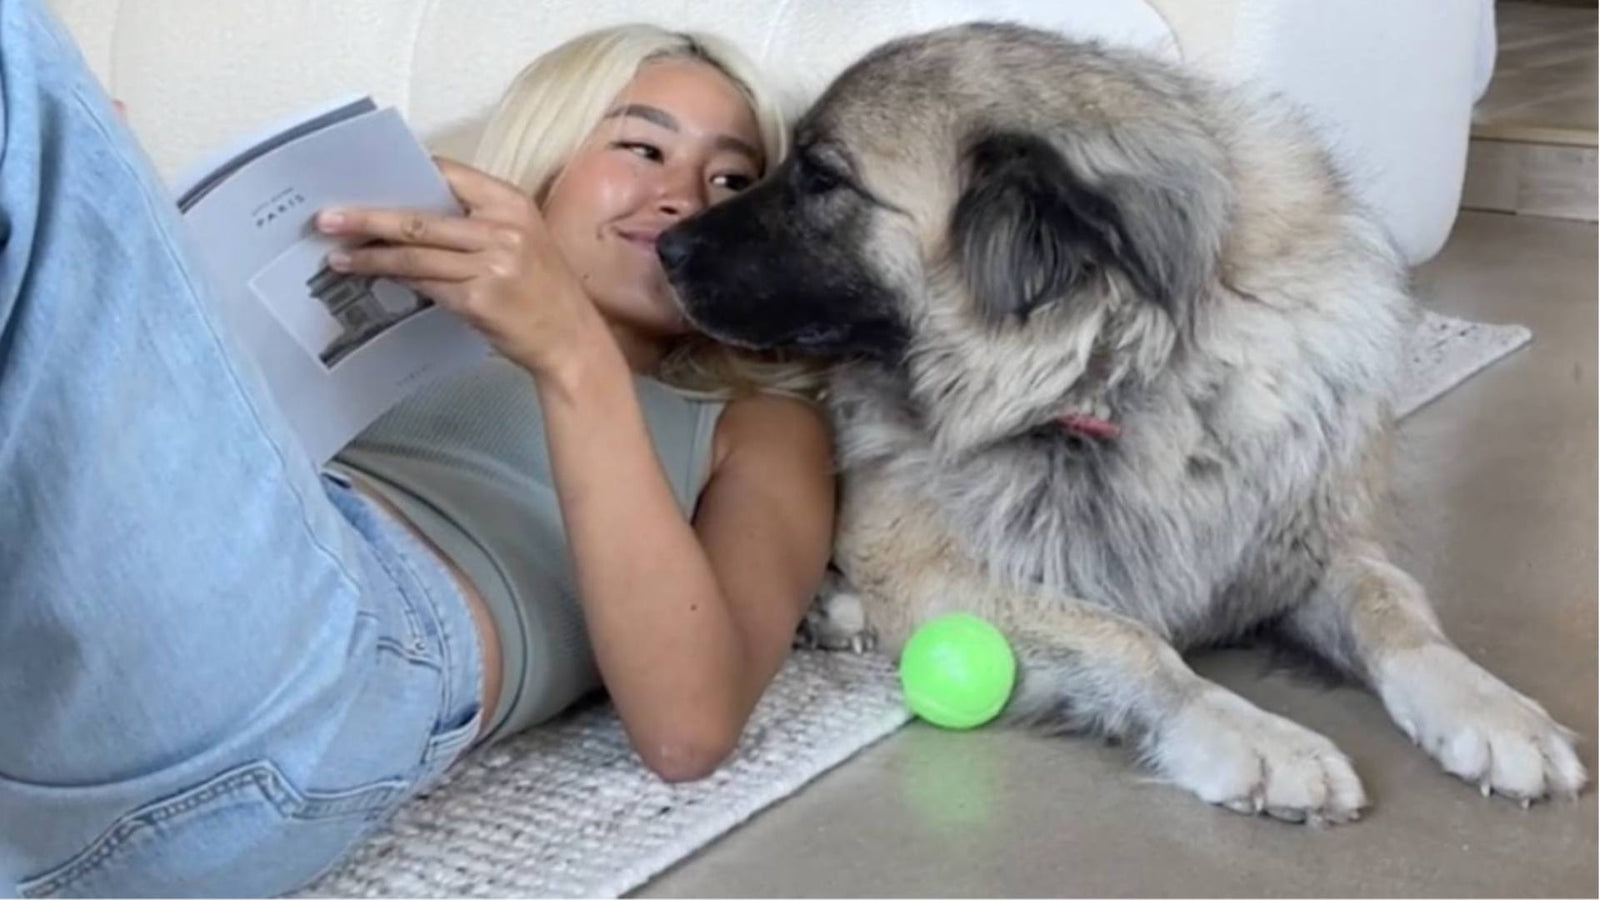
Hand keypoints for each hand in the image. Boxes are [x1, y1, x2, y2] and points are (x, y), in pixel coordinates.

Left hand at [316, 158, 610, 379]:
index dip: (402, 174)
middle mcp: (503, 228)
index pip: (446, 174)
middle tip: (327, 217)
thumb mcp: (519, 241)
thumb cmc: (541, 290)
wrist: (571, 339)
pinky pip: (426, 284)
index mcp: (512, 203)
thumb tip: (408, 216)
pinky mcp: (479, 298)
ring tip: (337, 254)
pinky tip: (371, 278)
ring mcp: (492, 264)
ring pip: (415, 254)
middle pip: (420, 216)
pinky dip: (395, 280)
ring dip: (371, 254)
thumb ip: (474, 223)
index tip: (363, 179)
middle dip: (368, 217)